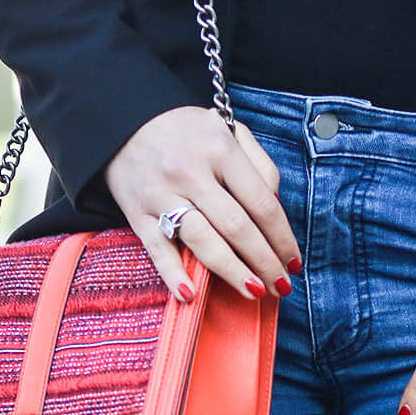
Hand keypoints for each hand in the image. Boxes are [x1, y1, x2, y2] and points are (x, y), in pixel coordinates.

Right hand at [105, 106, 300, 303]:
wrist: (122, 119)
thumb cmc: (186, 132)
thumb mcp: (228, 130)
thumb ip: (258, 164)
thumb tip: (277, 205)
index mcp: (219, 149)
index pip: (261, 203)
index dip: (282, 238)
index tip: (293, 262)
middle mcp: (190, 171)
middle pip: (236, 227)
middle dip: (264, 262)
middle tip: (281, 287)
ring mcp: (161, 194)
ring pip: (202, 240)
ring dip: (232, 272)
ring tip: (254, 292)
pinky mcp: (136, 213)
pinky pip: (157, 249)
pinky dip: (173, 274)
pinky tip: (191, 295)